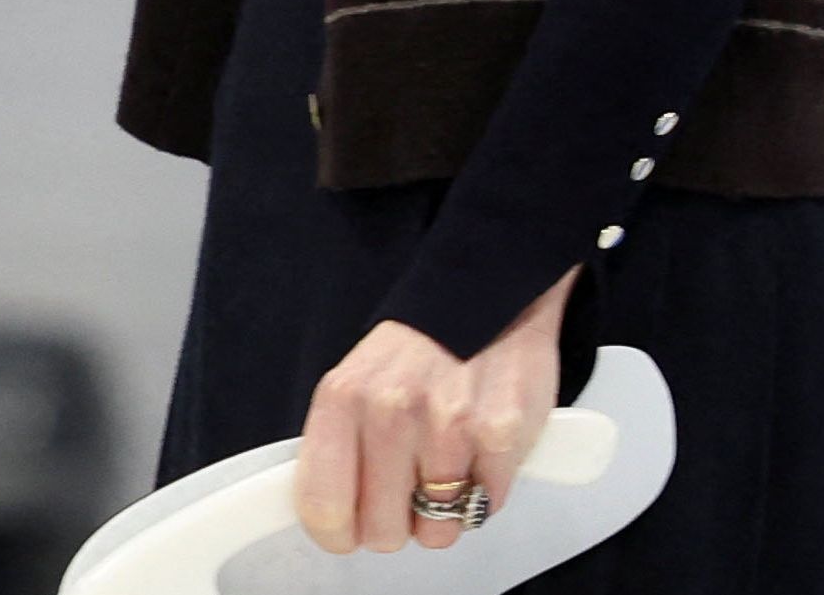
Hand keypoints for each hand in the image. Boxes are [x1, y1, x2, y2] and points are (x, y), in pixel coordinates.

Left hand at [293, 268, 579, 554]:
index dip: (340, 531)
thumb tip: (325, 515)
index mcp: (345, 397)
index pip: (323, 509)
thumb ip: (338, 447)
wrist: (489, 290)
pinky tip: (483, 446)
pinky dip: (488, 488)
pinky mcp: (500, 432)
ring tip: (452, 455)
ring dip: (448, 505)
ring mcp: (448, 423)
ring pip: (437, 530)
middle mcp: (391, 410)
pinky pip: (485, 506)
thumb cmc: (421, 347)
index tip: (353, 525)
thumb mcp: (359, 381)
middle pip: (382, 532)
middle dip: (400, 518)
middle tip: (414, 480)